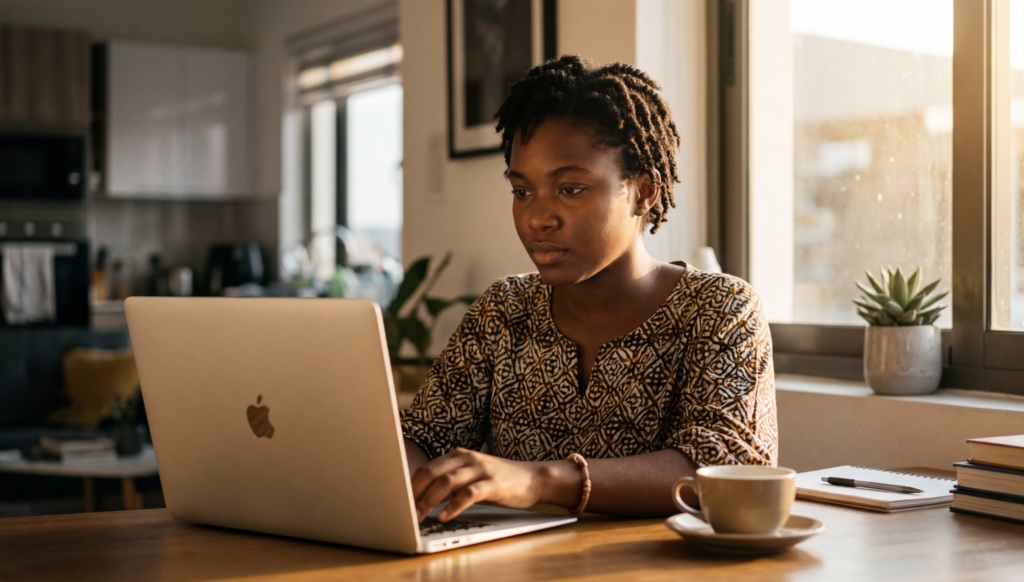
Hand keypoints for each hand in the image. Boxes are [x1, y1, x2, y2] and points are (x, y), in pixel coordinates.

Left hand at [411, 447, 549, 521]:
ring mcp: (480, 469)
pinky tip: (445, 516)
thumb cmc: (497, 481)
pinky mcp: (493, 483)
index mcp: (457, 455)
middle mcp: (466, 458)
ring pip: (446, 482)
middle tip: (404, 512)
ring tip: (419, 516)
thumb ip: (449, 483)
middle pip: (431, 472)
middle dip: (415, 494)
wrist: (532, 478)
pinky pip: (469, 494)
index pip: (426, 468)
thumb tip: (421, 499)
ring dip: (429, 501)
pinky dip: (454, 506)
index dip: (410, 486)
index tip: (398, 502)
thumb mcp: (469, 477)